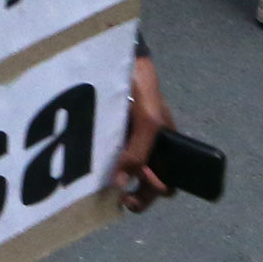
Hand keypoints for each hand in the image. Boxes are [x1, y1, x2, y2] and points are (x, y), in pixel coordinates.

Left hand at [106, 51, 174, 212]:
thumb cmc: (145, 91)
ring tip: (107, 187)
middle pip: (147, 185)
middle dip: (139, 195)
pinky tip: (95, 169)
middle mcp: (149, 149)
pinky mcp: (111, 135)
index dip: (155, 190)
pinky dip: (106, 166)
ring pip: (127, 173)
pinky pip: (110, 157)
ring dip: (120, 182)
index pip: (167, 183)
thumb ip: (138, 152)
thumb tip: (121, 183)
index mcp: (166, 149)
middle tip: (124, 199)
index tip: (140, 185)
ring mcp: (129, 143)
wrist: (124, 62)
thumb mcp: (148, 122)